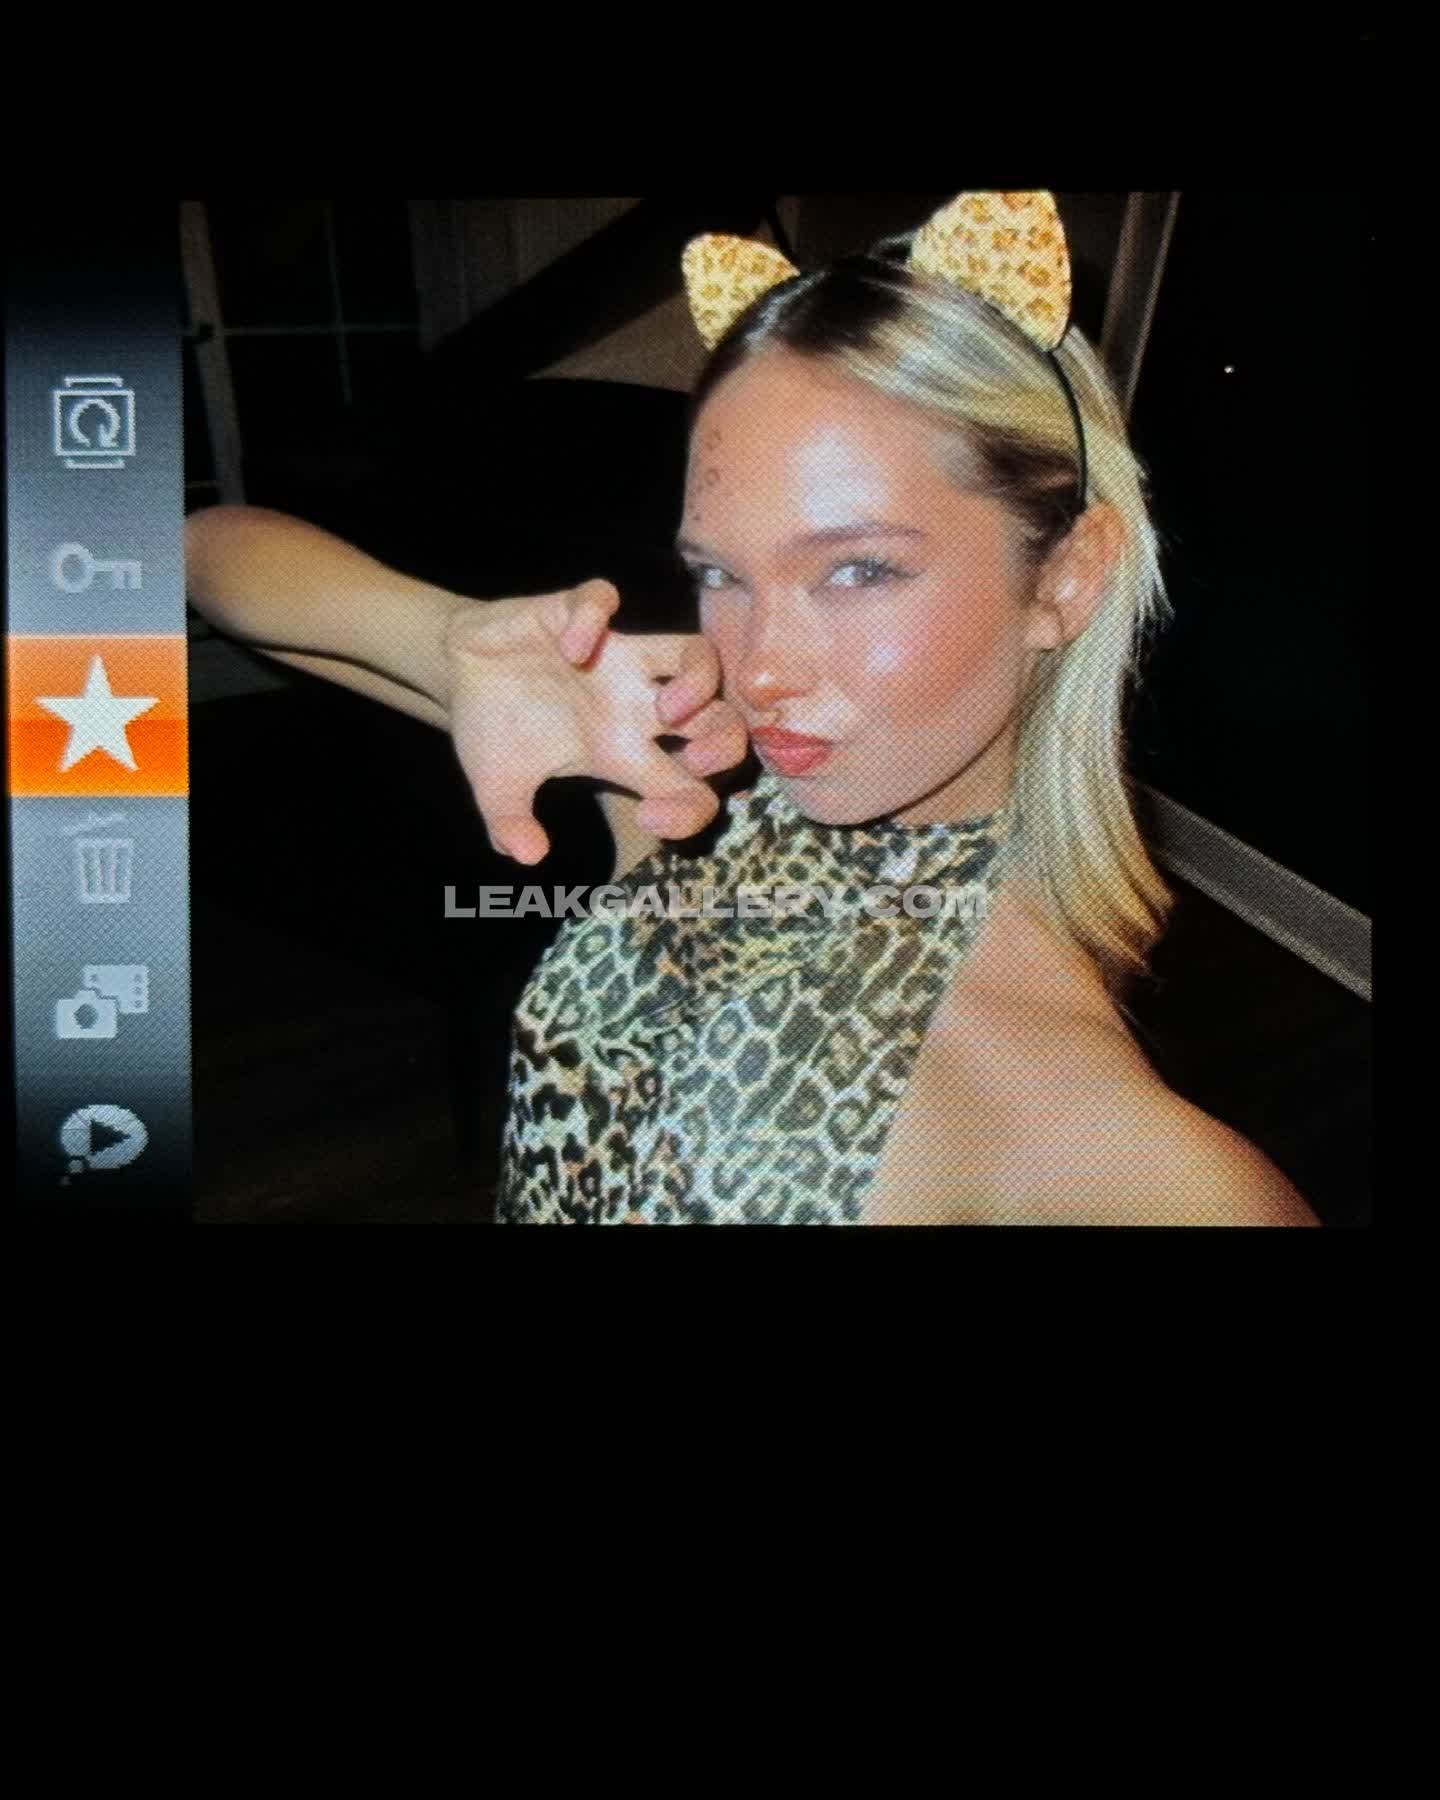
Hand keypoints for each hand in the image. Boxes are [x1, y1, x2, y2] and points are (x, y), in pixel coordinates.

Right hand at [444, 578, 749, 863]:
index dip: (691, 810)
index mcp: (623, 751)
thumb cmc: (497, 729)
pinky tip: (572, 650)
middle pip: (719, 718)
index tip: (650, 819)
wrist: (461, 670)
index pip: (691, 786)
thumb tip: (527, 856)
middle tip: (692, 757)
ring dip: (698, 680)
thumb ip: (509, 824)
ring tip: (666, 708)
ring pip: (696, 652)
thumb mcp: (497, 789)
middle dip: (724, 742)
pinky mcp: (576, 612)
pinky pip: (604, 601)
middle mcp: (634, 703)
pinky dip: (593, 621)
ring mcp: (614, 656)